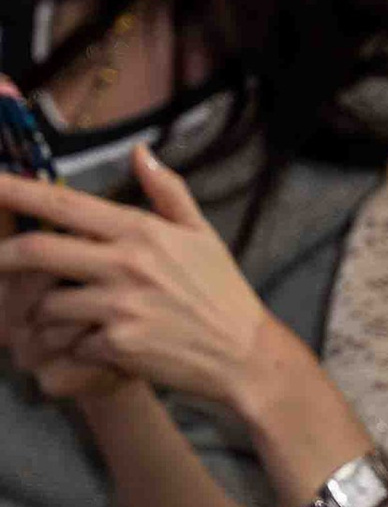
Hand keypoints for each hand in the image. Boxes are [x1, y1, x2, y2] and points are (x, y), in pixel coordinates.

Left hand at [0, 149, 276, 409]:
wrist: (243, 354)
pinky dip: (76, 347)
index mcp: (141, 231)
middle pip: (38, 251)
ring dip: (45, 315)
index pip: (64, 204)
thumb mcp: (202, 234)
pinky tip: (99, 348)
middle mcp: (126, 264)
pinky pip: (71, 343)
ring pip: (48, 305)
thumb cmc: (222, 292)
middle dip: (0, 256)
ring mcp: (119, 306)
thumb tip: (140, 152)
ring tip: (66, 321)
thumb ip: (167, 190)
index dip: (17, 192)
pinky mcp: (117, 345)